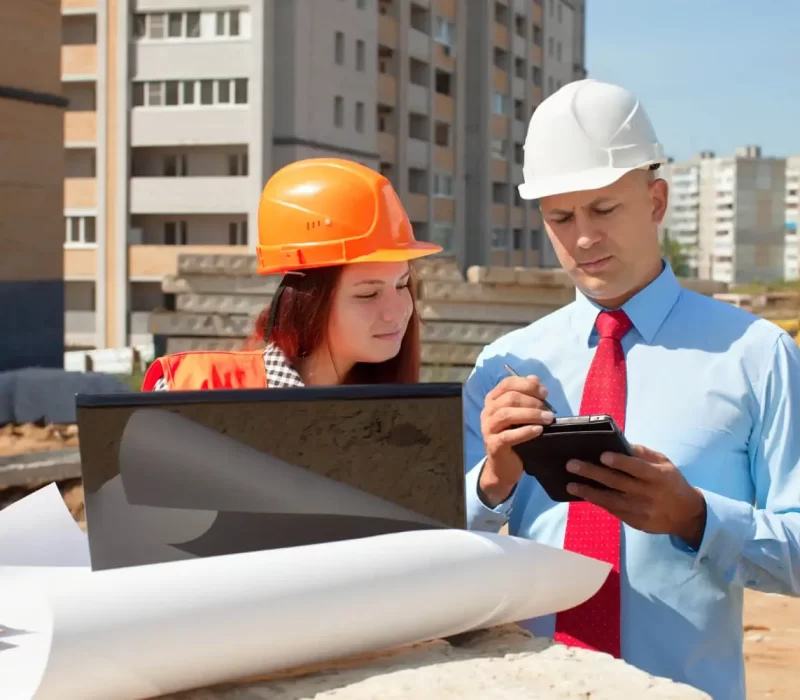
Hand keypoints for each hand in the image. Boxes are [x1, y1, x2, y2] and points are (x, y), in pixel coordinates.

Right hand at [479, 374, 554, 506]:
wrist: (504, 467)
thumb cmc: (515, 437)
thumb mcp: (521, 415)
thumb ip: (527, 396)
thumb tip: (534, 379)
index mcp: (493, 400)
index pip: (507, 384)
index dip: (527, 385)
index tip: (544, 393)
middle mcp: (488, 412)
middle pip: (509, 398)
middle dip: (532, 401)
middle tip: (548, 410)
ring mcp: (488, 429)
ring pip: (507, 414)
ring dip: (530, 414)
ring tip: (548, 419)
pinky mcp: (493, 445)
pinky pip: (508, 436)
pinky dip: (525, 431)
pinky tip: (538, 430)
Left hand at [565, 444, 707, 549]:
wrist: (685, 514)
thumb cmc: (671, 482)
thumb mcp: (664, 463)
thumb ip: (644, 454)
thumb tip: (621, 443)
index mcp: (659, 477)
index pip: (638, 468)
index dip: (621, 462)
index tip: (602, 455)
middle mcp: (649, 494)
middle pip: (618, 483)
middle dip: (593, 473)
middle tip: (572, 465)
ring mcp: (641, 511)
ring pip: (611, 500)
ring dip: (588, 492)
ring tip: (570, 484)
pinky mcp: (634, 522)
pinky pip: (613, 510)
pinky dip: (597, 501)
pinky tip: (584, 494)